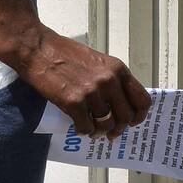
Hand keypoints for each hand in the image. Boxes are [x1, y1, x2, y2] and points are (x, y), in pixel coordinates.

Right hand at [0, 23, 150, 140]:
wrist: (40, 49)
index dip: (138, 116)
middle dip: (118, 129)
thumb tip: (119, 104)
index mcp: (118, 70)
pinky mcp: (73, 102)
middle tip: (110, 133)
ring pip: (106, 125)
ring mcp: (92, 92)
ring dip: (100, 132)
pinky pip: (85, 127)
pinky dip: (83, 131)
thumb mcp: (99, 62)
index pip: (142, 100)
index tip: (132, 122)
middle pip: (125, 117)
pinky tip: (79, 126)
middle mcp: (109, 81)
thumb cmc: (67, 54)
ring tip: (93, 130)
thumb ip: (112, 80)